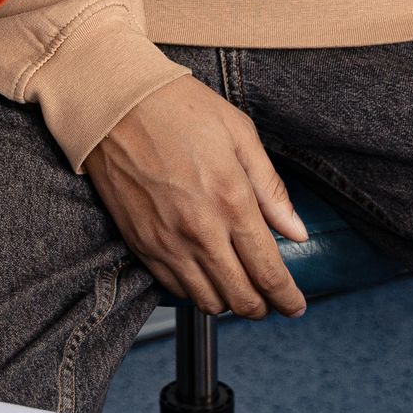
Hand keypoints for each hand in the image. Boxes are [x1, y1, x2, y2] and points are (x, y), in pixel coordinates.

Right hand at [85, 77, 310, 318]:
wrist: (115, 105)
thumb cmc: (178, 109)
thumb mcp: (239, 134)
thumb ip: (270, 188)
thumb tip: (297, 231)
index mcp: (231, 202)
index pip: (268, 272)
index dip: (287, 298)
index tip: (296, 305)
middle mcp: (200, 232)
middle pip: (241, 298)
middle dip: (263, 307)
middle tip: (272, 300)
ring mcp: (167, 243)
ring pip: (207, 302)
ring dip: (229, 302)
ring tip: (238, 287)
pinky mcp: (140, 245)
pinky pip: (174, 289)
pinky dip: (195, 292)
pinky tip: (204, 274)